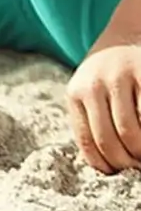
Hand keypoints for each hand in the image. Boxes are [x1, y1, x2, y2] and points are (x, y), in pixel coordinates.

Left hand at [66, 43, 140, 172]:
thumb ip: (92, 121)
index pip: (88, 142)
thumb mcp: (92, 93)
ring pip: (131, 132)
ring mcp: (119, 76)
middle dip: (128, 164)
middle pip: (109, 140)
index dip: (106, 166)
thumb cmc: (109, 78)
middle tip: (138, 168)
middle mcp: (93, 83)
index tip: (119, 174)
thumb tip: (105, 166)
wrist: (124, 37)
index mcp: (76, 92)